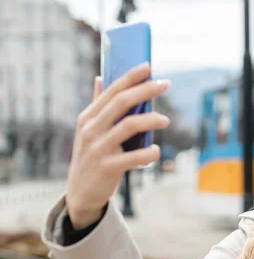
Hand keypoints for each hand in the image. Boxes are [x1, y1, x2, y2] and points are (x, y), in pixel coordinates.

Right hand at [66, 63, 170, 228]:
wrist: (81, 192)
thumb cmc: (91, 155)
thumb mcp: (89, 129)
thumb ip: (97, 104)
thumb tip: (100, 77)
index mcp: (88, 117)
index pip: (111, 90)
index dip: (130, 77)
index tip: (148, 66)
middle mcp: (91, 129)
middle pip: (121, 103)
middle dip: (145, 90)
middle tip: (165, 84)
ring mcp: (98, 148)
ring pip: (129, 126)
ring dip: (151, 120)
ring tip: (166, 120)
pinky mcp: (107, 168)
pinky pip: (133, 157)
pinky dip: (148, 153)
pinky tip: (156, 150)